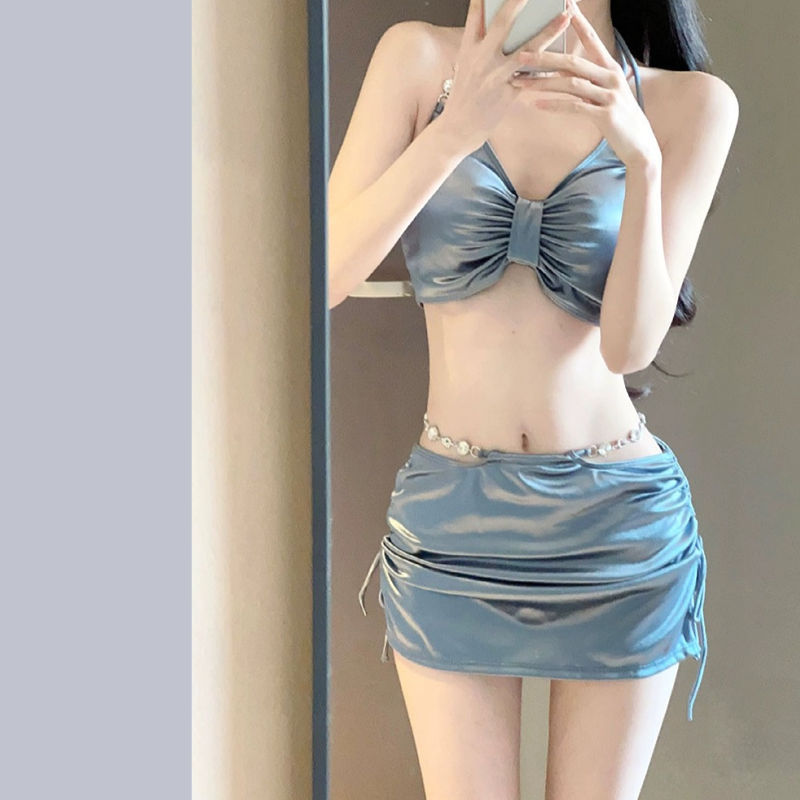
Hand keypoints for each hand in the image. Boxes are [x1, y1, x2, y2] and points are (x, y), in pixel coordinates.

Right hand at [438, 0, 574, 152]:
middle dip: (520, 2)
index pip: (476, 14)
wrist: (456, 129)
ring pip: (526, 49)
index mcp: (468, 49)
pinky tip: (562, 60)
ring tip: (565, 16)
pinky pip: (532, 78)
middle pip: (503, 23)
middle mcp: (481, 59)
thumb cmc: (463, 98)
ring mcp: (495, 76)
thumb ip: (478, 45)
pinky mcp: (506, 93)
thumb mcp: (464, 67)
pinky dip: (547, 70)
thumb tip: (494, 28)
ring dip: (548, 31)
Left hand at [510, 0, 660, 167]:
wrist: (639, 145)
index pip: (592, 41)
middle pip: (573, 62)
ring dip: (542, 83)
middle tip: (521, 54)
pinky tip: (536, 104)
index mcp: (611, 68)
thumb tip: (562, 71)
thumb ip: (587, 81)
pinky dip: (554, 105)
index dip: (578, 23)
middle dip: (545, 58)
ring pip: (570, 84)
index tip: (565, 6)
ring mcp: (609, 96)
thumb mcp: (604, 95)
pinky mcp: (606, 115)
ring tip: (520, 83)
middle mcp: (611, 78)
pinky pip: (574, 107)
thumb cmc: (618, 119)